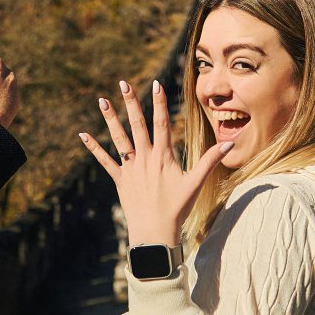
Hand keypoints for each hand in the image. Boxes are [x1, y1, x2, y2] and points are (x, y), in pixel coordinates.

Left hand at [78, 79, 230, 245]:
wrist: (155, 232)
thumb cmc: (178, 208)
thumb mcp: (196, 183)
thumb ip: (211, 160)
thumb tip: (230, 143)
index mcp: (163, 156)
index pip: (161, 123)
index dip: (159, 102)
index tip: (156, 84)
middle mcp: (144, 158)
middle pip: (137, 125)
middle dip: (131, 102)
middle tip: (123, 83)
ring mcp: (130, 168)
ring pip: (119, 138)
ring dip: (110, 119)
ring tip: (102, 101)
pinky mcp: (120, 179)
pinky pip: (104, 161)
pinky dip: (94, 148)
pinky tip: (83, 135)